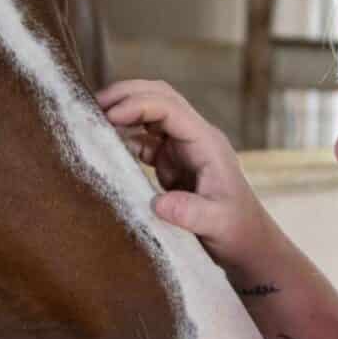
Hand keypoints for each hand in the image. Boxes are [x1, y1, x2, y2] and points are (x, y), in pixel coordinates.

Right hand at [98, 79, 287, 279]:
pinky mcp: (170, 162)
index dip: (139, 105)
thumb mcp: (217, 223)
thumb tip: (158, 204)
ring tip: (91, 120)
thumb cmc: (236, 230)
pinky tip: (104, 145)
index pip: (170, 108)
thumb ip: (191, 212)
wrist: (245, 243)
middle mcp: (194, 138)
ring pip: (150, 113)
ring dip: (123, 111)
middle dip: (127, 95)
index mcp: (206, 143)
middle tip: (92, 106)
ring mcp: (181, 148)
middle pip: (159, 97)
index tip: (110, 116)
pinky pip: (143, 139)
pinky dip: (123, 137)